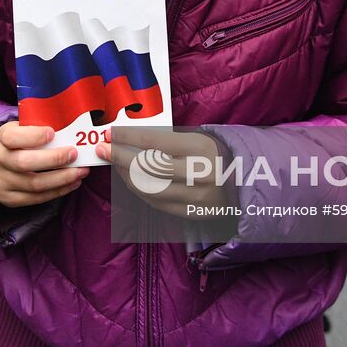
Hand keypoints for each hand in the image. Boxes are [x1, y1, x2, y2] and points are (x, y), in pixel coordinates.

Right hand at [0, 122, 86, 208]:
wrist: (4, 161)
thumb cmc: (24, 140)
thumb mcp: (26, 127)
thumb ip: (42, 125)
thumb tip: (73, 125)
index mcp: (2, 137)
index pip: (12, 137)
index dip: (33, 136)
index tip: (52, 133)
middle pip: (24, 163)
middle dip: (53, 159)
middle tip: (74, 154)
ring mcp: (2, 181)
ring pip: (34, 184)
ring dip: (62, 178)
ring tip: (81, 171)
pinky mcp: (9, 198)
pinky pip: (37, 198)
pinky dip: (58, 191)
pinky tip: (73, 183)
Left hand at [98, 126, 236, 217]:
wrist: (243, 181)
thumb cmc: (211, 153)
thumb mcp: (195, 138)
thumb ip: (166, 140)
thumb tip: (128, 138)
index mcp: (200, 148)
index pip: (155, 142)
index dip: (128, 138)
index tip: (110, 133)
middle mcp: (199, 173)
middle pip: (148, 167)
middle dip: (120, 157)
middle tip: (103, 149)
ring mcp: (195, 197)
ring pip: (148, 188)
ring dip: (126, 176)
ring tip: (116, 164)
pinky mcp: (192, 213)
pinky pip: (157, 203)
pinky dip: (139, 191)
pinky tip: (131, 180)